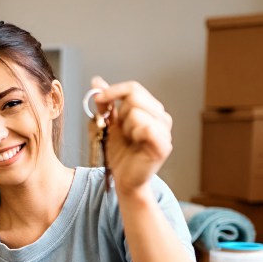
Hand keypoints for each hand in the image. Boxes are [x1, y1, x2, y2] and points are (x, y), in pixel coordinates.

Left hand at [90, 77, 172, 197]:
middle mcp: (162, 117)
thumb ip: (106, 103)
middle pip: (134, 97)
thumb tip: (97, 81)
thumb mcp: (109, 124)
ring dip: (125, 128)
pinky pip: (145, 127)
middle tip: (122, 132)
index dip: (113, 91)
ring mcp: (165, 131)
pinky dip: (134, 135)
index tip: (98, 99)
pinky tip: (136, 145)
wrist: (124, 180)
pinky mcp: (163, 145)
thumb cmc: (120, 154)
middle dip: (119, 114)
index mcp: (152, 110)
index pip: (133, 88)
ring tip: (130, 141)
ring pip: (136, 112)